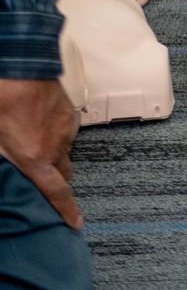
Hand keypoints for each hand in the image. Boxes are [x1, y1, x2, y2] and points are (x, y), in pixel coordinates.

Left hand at [0, 77, 82, 229]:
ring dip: (52, 153)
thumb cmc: (2, 101)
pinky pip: (66, 133)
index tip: (76, 223)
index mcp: (35, 158)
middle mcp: (56, 147)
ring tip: (32, 141)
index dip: (66, 210)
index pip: (56, 192)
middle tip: (40, 176)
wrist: (23, 66)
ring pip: (63, 151)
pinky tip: (39, 124)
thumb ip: (1, 156)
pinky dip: (55, 135)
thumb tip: (2, 163)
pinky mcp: (70, 114)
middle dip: (55, 179)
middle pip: (64, 173)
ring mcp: (66, 129)